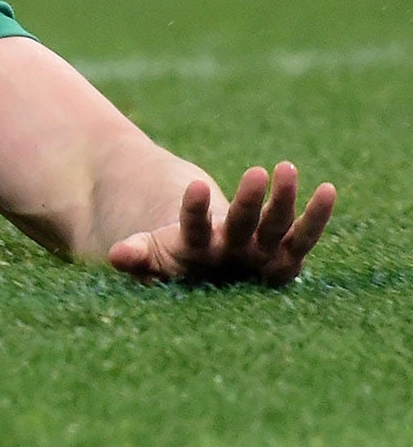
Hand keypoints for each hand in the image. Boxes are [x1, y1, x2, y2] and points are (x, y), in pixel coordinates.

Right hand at [107, 162, 334, 286]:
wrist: (211, 280)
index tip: (195, 185)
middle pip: (244, 230)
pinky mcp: (286, 257)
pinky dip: (318, 216)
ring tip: (286, 167)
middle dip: (251, 203)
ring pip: (278, 230)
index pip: (195, 233)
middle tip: (256, 171)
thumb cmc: (174, 259)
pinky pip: (305, 237)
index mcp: (197, 260)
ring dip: (284, 200)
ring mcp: (262, 259)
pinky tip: (329, 189)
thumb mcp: (151, 255)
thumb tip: (116, 256)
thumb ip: (136, 256)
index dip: (196, 212)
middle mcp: (233, 262)